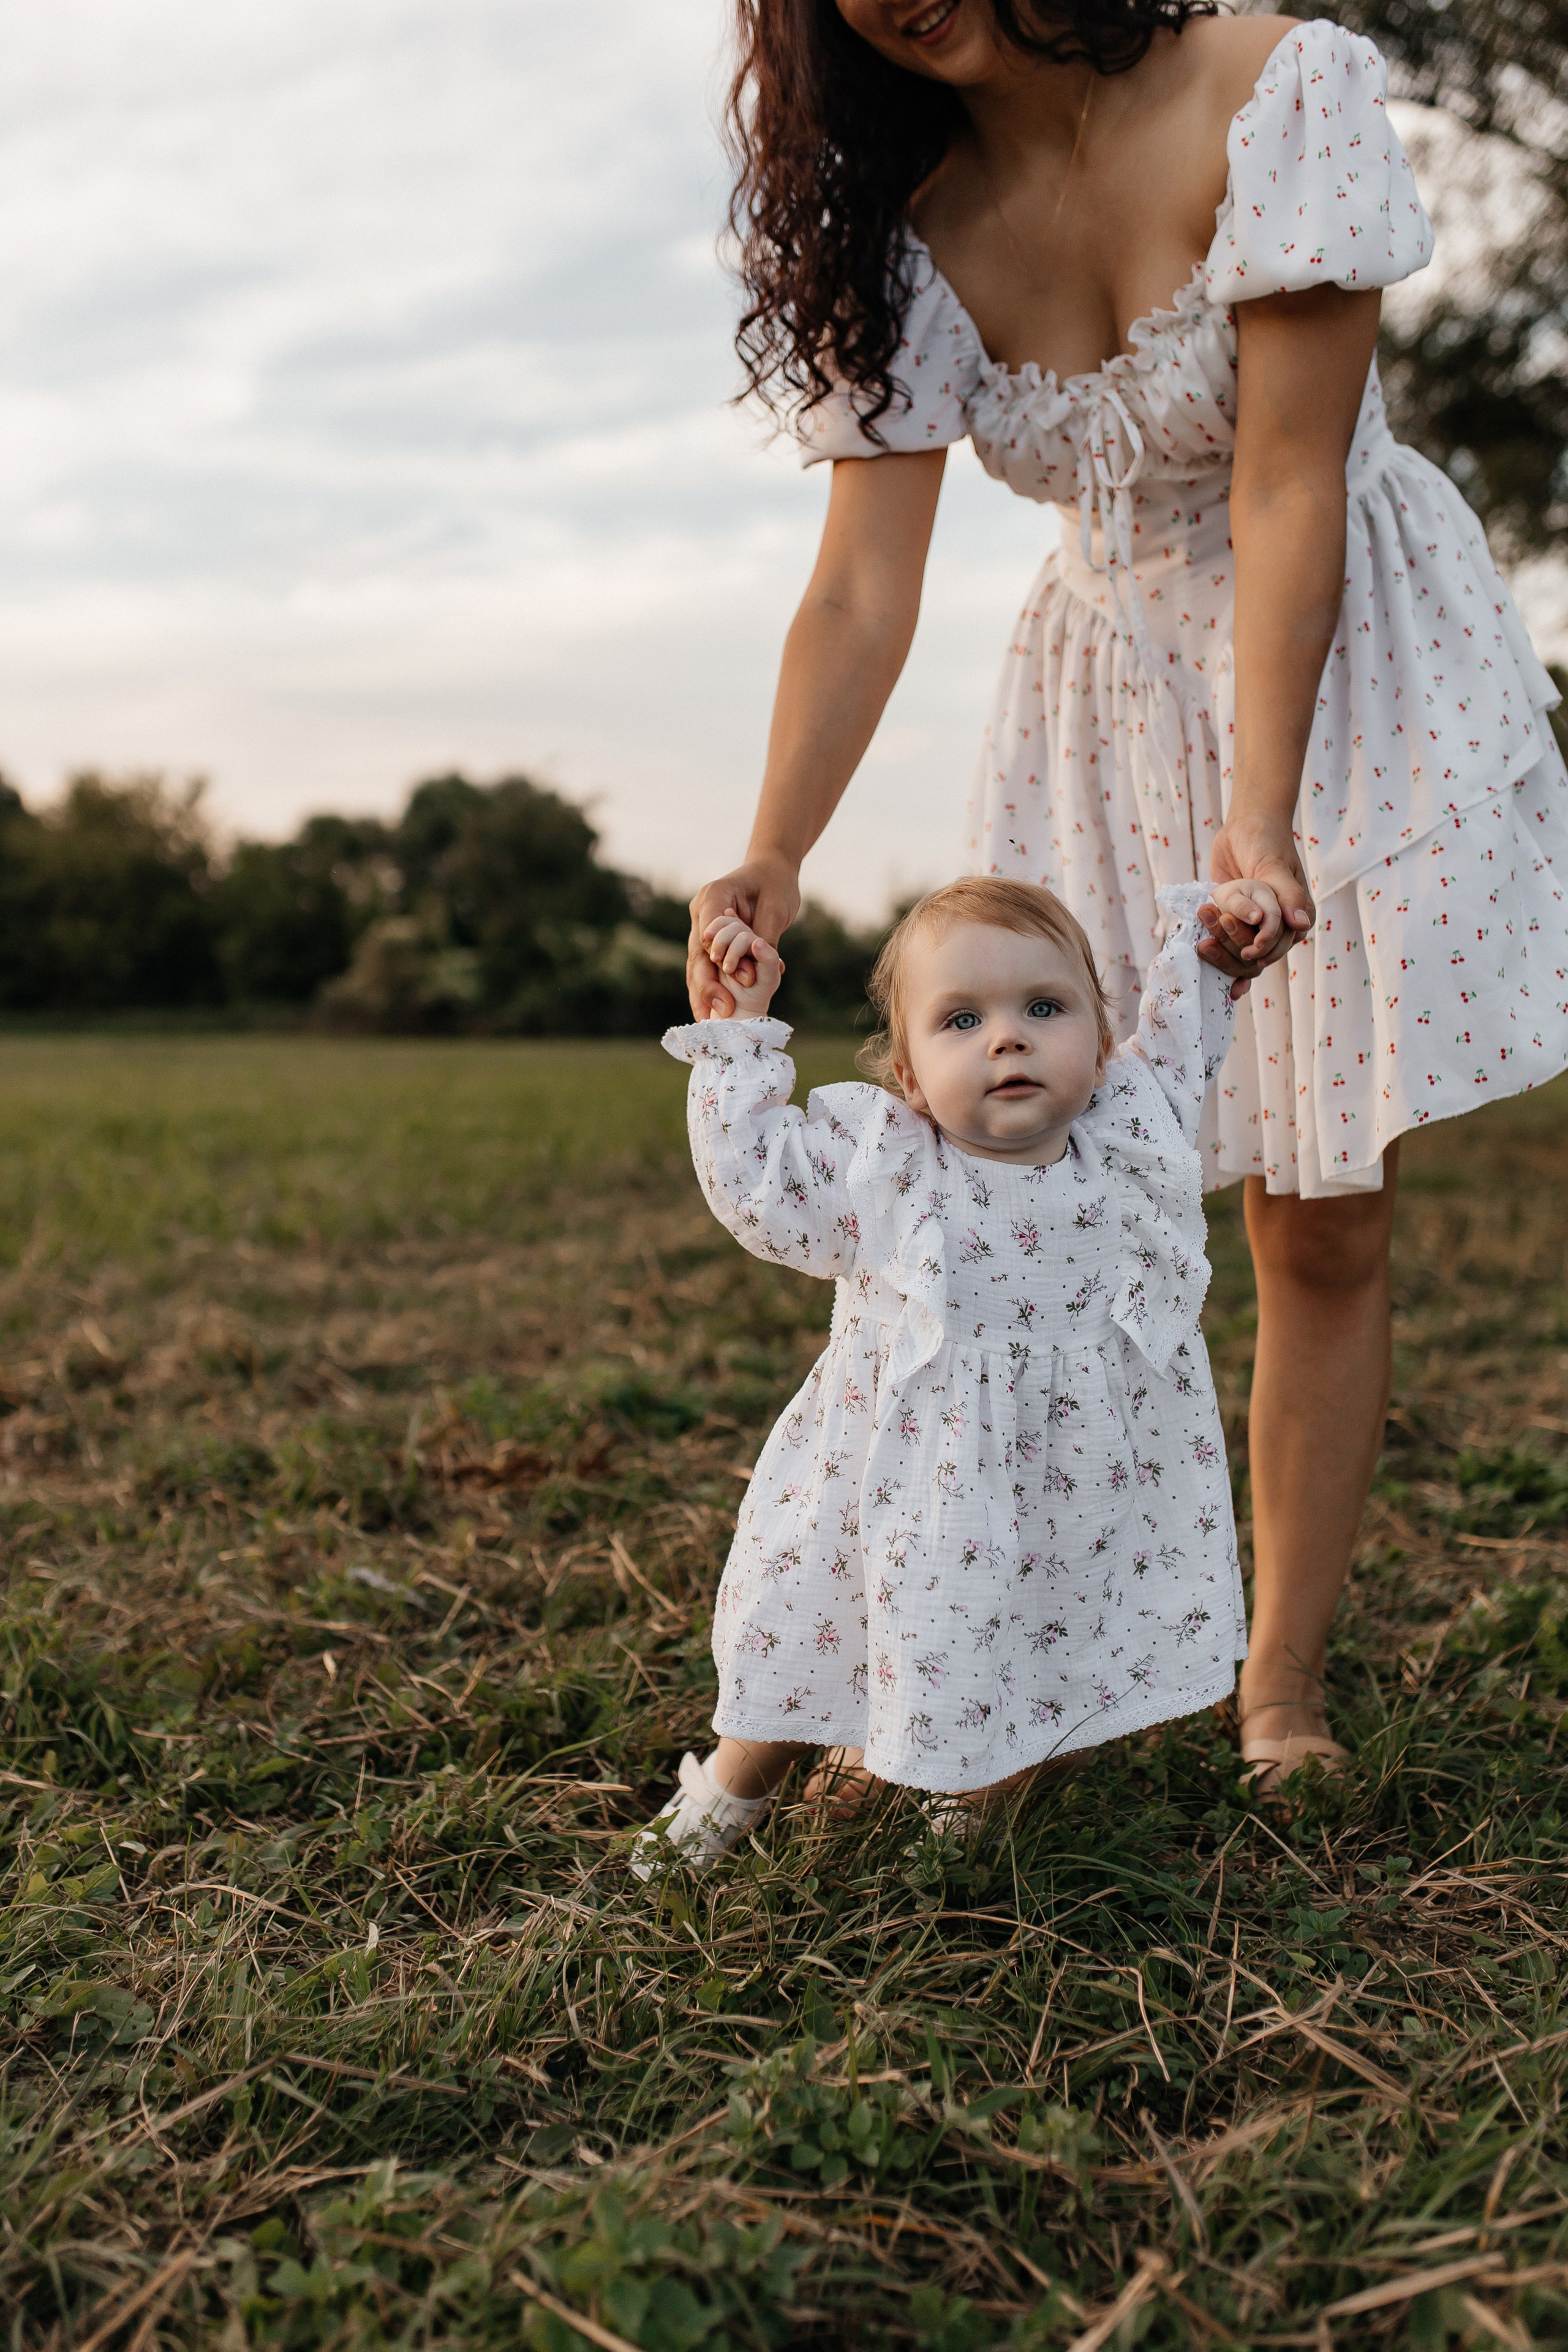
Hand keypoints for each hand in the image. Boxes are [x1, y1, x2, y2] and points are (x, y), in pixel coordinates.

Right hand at [687, 853, 800, 1017]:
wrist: (770, 871)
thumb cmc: (775, 884)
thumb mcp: (776, 908)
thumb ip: (764, 937)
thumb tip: (754, 973)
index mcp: (714, 896)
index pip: (711, 932)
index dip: (724, 959)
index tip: (744, 981)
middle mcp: (700, 912)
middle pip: (697, 954)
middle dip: (708, 985)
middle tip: (723, 1011)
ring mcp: (700, 926)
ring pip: (695, 965)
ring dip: (702, 995)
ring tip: (708, 1023)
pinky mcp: (707, 940)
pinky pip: (704, 968)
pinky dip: (707, 990)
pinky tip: (708, 1014)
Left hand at [1199, 814, 1313, 984]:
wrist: (1244, 829)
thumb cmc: (1265, 843)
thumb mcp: (1274, 867)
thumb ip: (1288, 895)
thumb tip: (1301, 925)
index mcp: (1296, 915)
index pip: (1281, 944)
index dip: (1263, 949)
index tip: (1246, 951)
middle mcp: (1279, 925)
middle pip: (1260, 953)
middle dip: (1236, 947)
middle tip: (1212, 940)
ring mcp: (1256, 926)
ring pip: (1242, 954)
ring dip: (1223, 953)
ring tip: (1203, 944)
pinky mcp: (1236, 923)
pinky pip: (1229, 945)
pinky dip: (1220, 956)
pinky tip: (1212, 963)